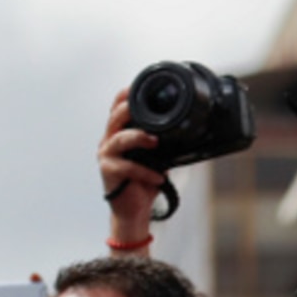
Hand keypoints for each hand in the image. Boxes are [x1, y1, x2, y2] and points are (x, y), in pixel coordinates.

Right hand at [99, 86, 162, 253]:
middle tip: (147, 111)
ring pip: (119, 138)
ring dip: (138, 137)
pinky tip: (160, 176)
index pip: (117, 107)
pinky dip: (145, 171)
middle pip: (115, 117)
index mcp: (119, 133)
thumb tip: (190, 131)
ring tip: (155, 141)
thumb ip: (164, 142)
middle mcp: (109, 141)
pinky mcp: (109, 172)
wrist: (134, 210)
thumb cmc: (144, 182)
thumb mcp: (157, 157)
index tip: (137, 86)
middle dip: (129, 109)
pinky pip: (127, 167)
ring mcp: (107, 156)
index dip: (126, 95)